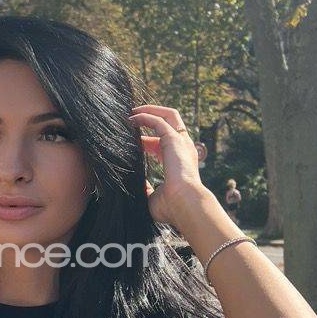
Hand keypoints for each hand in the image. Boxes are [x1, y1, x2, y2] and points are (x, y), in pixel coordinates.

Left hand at [129, 103, 207, 229]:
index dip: (148, 141)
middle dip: (153, 117)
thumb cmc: (172, 207)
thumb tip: (137, 187)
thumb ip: (146, 190)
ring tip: (131, 112)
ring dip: (149, 110)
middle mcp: (184, 148)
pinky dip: (144, 116)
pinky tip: (131, 119)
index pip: (166, 143)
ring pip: (168, 115)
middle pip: (171, 123)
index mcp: (181, 161)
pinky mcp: (174, 139)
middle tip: (133, 118)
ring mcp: (181, 142)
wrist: (185, 204)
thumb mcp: (153, 197)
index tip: (133, 143)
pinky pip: (158, 120)